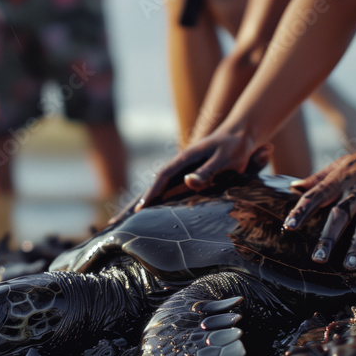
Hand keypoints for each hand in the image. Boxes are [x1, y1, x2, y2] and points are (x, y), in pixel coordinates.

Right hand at [110, 127, 269, 223]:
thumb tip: (187, 181)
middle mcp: (179, 165)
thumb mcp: (225, 158)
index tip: (139, 210)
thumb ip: (208, 170)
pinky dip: (154, 203)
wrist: (240, 133)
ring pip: (157, 190)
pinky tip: (148, 214)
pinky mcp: (187, 177)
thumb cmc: (235, 147)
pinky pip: (167, 192)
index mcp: (185, 159)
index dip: (151, 194)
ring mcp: (181, 171)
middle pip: (153, 185)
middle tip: (116, 221)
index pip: (163, 178)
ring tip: (123, 222)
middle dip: (136, 202)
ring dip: (140, 205)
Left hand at [283, 138, 355, 268]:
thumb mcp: (344, 163)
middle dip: (329, 237)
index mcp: (341, 178)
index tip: (288, 226)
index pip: (316, 195)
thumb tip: (293, 187)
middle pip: (341, 215)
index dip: (301, 210)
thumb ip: (319, 177)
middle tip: (318, 258)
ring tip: (349, 266)